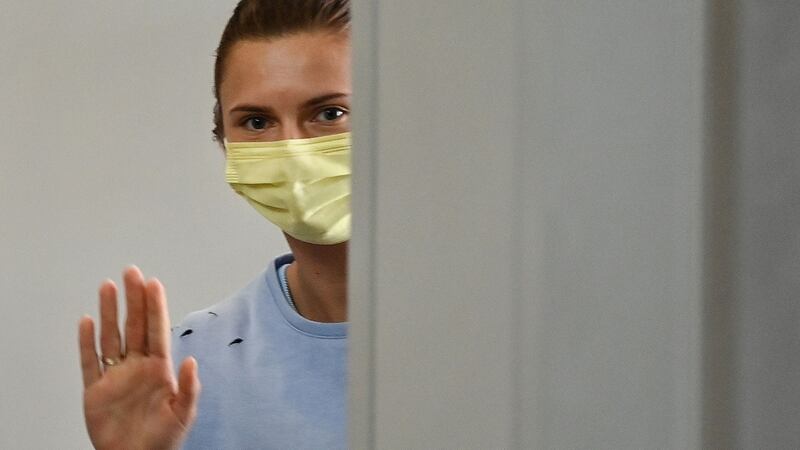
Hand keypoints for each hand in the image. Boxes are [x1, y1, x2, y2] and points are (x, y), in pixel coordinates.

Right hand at [78, 266, 200, 449]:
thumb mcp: (183, 415)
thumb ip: (189, 388)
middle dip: (133, 298)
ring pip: (111, 336)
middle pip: (134, 325)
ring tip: (109, 287)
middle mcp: (137, 366)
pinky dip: (86, 341)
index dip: (155, 306)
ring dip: (110, 312)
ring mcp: (116, 375)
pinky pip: (89, 360)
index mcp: (159, 369)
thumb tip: (192, 361)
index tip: (153, 283)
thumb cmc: (162, 440)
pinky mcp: (96, 389)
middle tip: (131, 272)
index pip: (156, 330)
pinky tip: (88, 321)